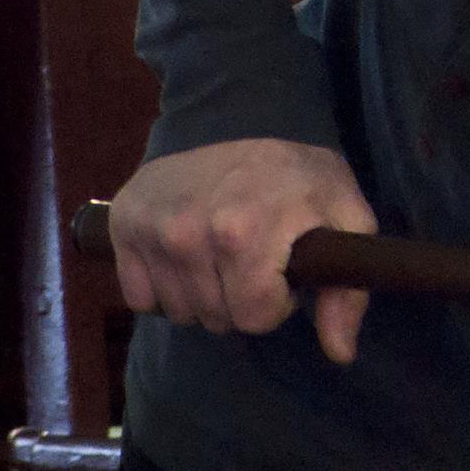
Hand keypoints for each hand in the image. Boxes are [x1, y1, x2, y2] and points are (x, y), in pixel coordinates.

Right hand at [107, 138, 378, 364]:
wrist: (242, 117)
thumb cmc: (298, 176)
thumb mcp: (345, 218)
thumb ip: (346, 290)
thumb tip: (340, 353)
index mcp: (243, 231)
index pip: (253, 318)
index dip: (276, 302)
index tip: (281, 271)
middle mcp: (188, 232)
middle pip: (216, 319)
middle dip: (241, 299)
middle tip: (252, 255)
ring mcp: (150, 228)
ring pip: (179, 312)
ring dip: (203, 294)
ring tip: (221, 250)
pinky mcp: (123, 223)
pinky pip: (140, 299)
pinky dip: (163, 286)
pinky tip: (187, 253)